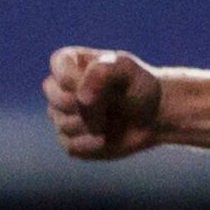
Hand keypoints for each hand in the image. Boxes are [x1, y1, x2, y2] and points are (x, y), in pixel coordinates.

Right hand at [43, 46, 167, 159]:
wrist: (152, 115)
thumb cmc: (138, 86)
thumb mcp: (127, 69)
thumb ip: (102, 72)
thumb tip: (81, 98)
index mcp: (68, 62)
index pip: (59, 68)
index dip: (80, 79)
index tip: (106, 82)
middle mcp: (60, 89)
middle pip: (57, 98)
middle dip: (86, 104)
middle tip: (111, 103)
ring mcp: (62, 116)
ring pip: (64, 124)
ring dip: (93, 124)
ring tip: (112, 118)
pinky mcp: (70, 141)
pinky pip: (70, 146)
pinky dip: (90, 144)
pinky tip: (105, 138)